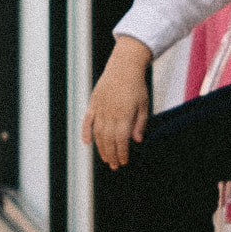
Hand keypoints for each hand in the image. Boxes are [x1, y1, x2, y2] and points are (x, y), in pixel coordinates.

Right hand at [84, 37, 152, 167]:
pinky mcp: (94, 102)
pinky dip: (85, 132)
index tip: (124, 161)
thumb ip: (140, 123)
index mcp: (124, 114)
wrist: (124, 66)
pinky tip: (87, 143)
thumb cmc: (136, 85)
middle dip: (111, 154)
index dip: (122, 153)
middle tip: (114, 166)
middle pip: (108, 139)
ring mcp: (100, 108)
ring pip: (98, 133)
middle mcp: (110, 113)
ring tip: (105, 158)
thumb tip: (137, 140)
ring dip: (101, 147)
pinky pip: (87, 120)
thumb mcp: (144, 105)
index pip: (121, 140)